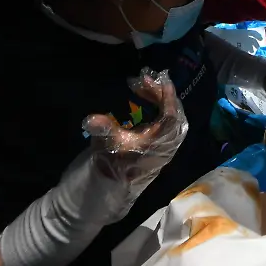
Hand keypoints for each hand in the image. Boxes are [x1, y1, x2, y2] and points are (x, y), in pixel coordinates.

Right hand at [83, 69, 188, 187]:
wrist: (114, 186)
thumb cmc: (113, 164)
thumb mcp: (107, 145)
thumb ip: (103, 130)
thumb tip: (91, 120)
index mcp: (158, 143)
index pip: (171, 117)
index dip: (167, 97)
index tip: (160, 80)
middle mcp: (168, 143)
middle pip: (174, 113)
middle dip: (162, 94)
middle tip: (145, 79)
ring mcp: (168, 143)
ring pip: (172, 116)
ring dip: (160, 99)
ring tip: (144, 85)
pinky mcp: (164, 142)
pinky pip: (168, 120)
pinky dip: (160, 106)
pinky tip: (146, 98)